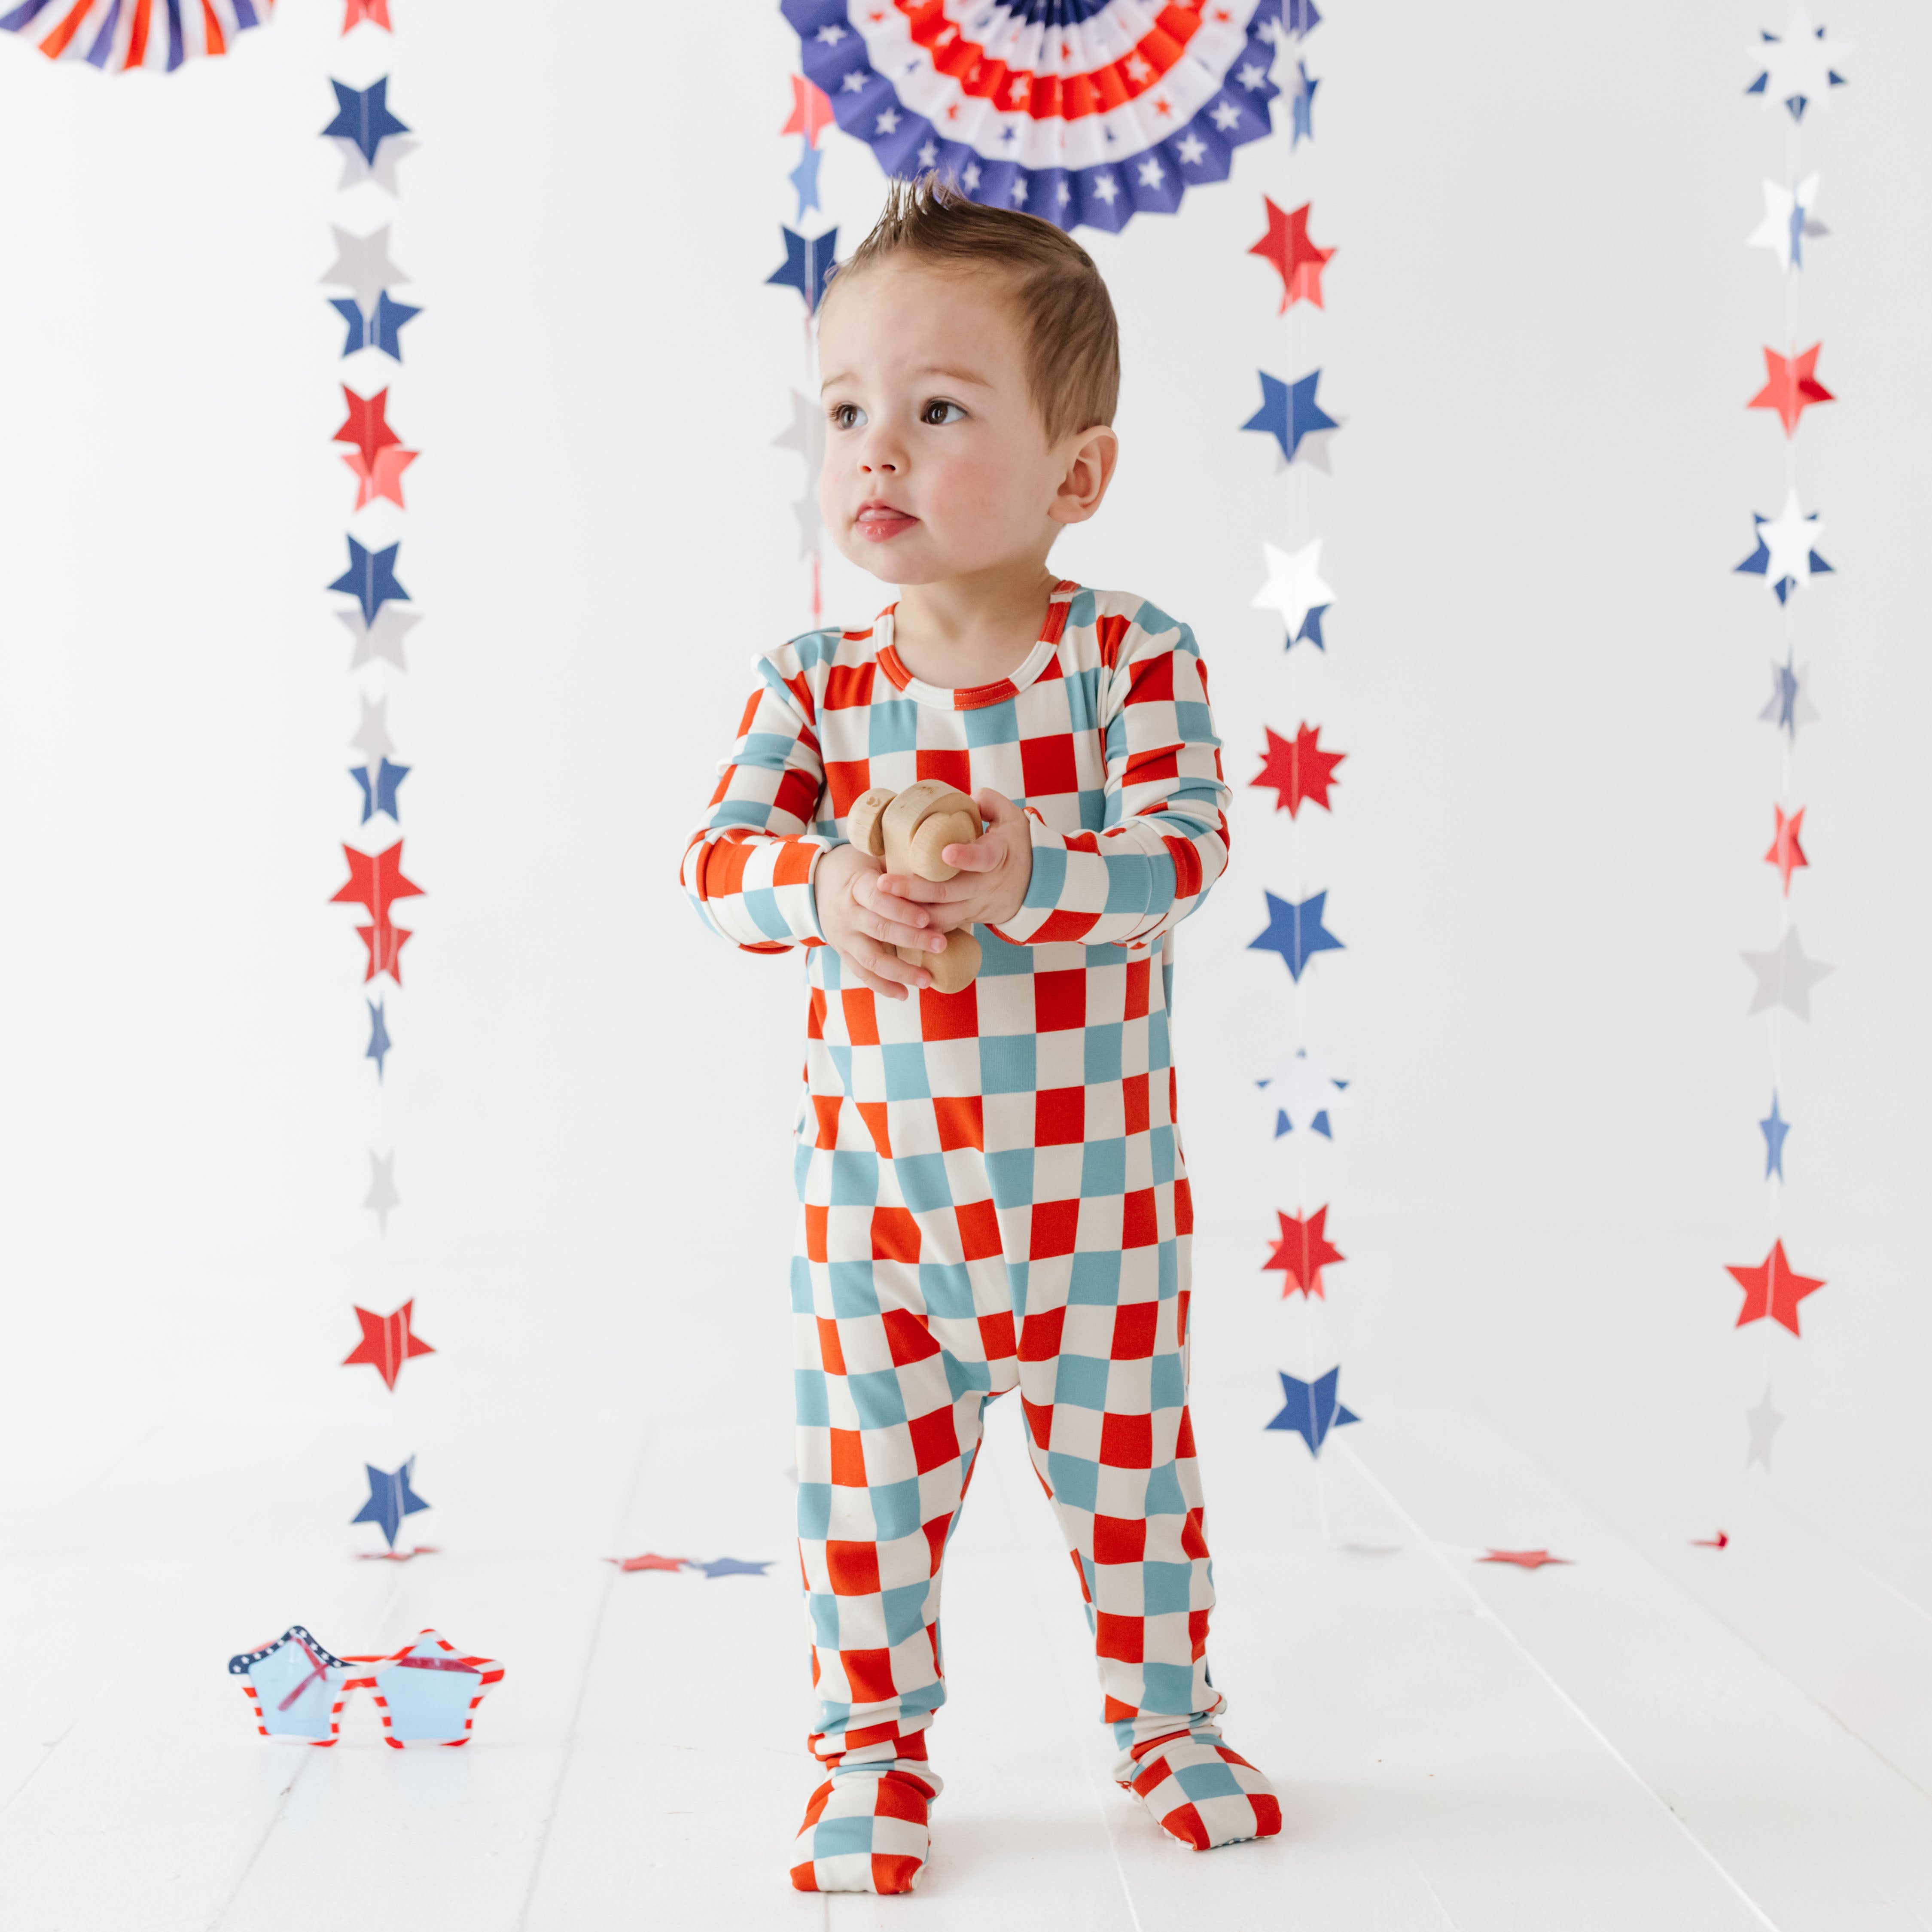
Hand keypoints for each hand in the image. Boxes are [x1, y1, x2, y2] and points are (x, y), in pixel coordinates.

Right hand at [814, 841, 948, 1000]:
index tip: (926, 918)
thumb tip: (937, 872)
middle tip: (941, 944)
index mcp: (856, 886)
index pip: (878, 899)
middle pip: (879, 929)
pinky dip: (882, 986)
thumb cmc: (860, 868)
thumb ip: (899, 871)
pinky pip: (862, 973)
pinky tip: (904, 994)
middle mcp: (847, 913)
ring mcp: (843, 936)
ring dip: (900, 970)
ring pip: (871, 958)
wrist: (819, 883)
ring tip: (927, 979)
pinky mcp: (843, 952)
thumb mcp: (875, 860)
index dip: (901, 909)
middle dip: (912, 939)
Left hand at [878, 788, 1033, 933]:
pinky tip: (896, 921)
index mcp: (999, 855)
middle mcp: (987, 885)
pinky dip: (921, 927)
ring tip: (882, 902)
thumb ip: (989, 802)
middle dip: (914, 889)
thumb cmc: (1017, 845)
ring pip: (943, 915)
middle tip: (884, 883)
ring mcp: (978, 905)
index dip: (966, 856)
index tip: (945, 852)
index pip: (984, 858)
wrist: (1039, 884)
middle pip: (948, 892)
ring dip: (911, 912)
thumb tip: (966, 798)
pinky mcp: (971, 918)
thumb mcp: (1012, 817)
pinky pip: (944, 926)